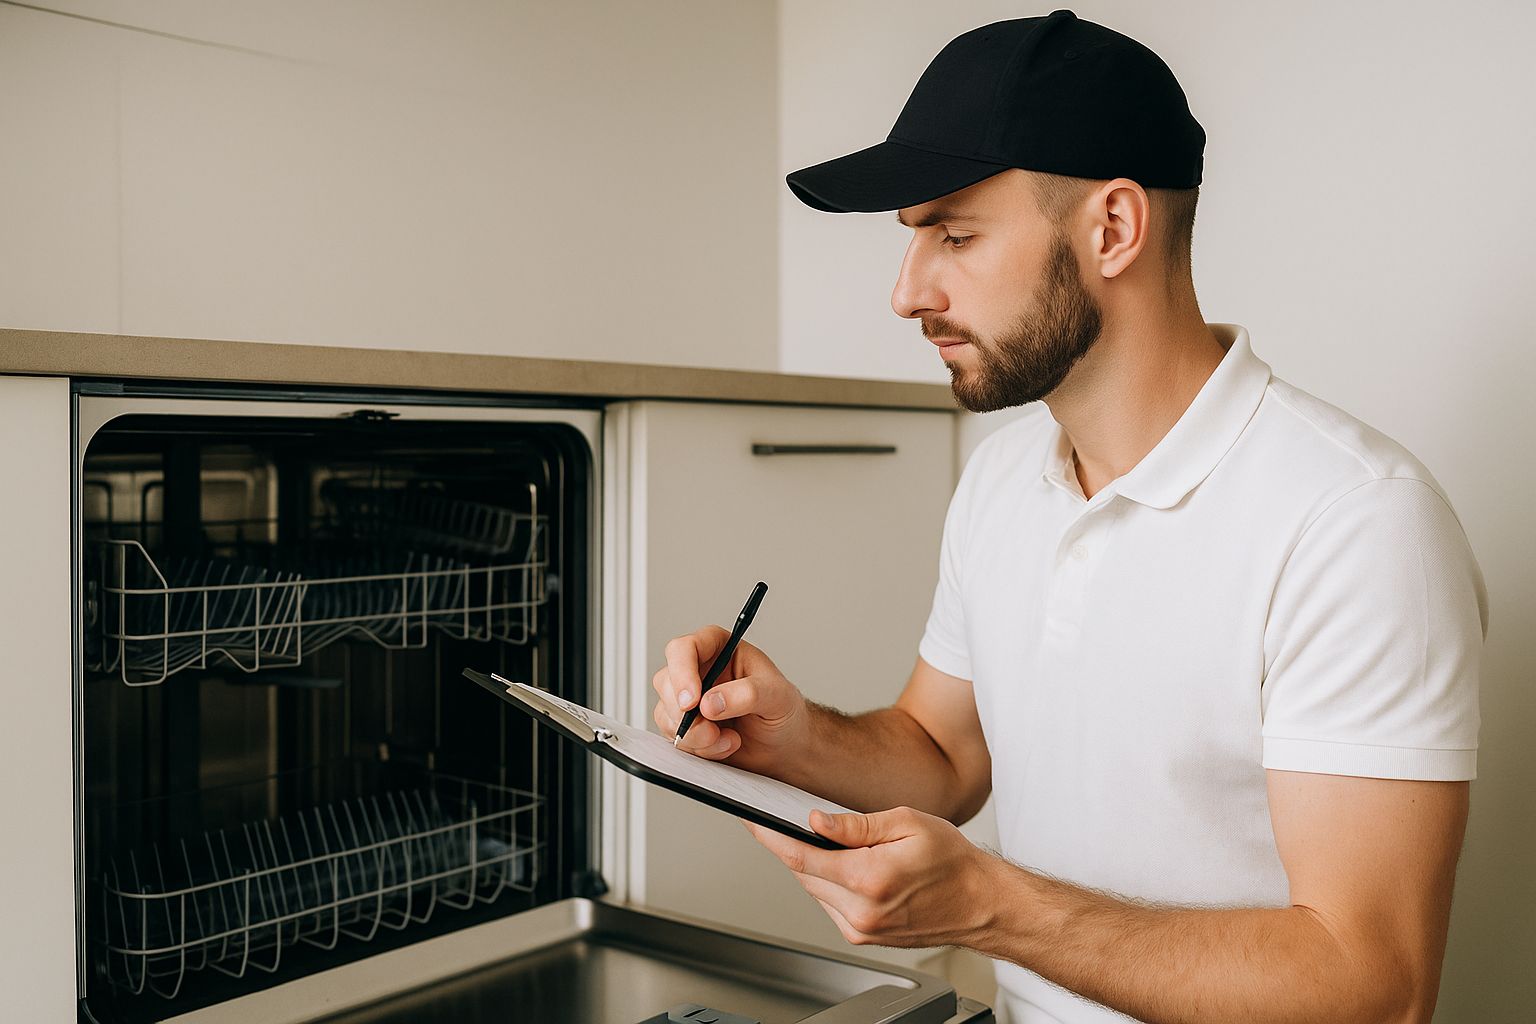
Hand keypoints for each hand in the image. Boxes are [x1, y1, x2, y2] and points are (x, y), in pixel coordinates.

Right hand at [651, 626, 811, 775]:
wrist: (785, 746)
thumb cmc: (783, 711)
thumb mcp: (777, 696)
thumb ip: (747, 694)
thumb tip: (711, 703)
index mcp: (720, 649)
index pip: (684, 648)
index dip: (682, 673)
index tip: (692, 701)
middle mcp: (700, 670)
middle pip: (666, 681)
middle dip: (686, 713)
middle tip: (712, 729)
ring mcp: (690, 699)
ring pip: (666, 713)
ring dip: (695, 735)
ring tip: (728, 739)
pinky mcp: (686, 726)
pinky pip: (674, 737)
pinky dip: (697, 748)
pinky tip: (723, 746)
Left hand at [744, 806, 999, 948]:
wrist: (980, 903)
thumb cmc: (951, 861)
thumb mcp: (907, 823)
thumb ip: (856, 825)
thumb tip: (815, 820)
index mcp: (868, 879)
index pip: (800, 856)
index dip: (770, 836)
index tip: (753, 819)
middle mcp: (860, 911)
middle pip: (803, 873)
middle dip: (793, 845)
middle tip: (791, 819)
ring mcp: (860, 929)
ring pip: (814, 889)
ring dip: (813, 865)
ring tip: (833, 842)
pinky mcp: (862, 937)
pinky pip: (829, 904)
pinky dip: (829, 883)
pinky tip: (848, 867)